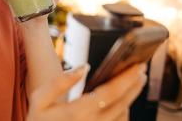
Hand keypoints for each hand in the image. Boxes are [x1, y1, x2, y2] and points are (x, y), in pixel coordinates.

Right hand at [27, 63, 146, 120]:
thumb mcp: (39, 99)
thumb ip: (59, 82)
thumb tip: (83, 67)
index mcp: (77, 113)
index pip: (110, 93)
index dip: (126, 79)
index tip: (137, 66)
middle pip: (123, 104)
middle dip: (135, 85)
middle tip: (142, 69)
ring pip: (123, 115)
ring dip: (131, 97)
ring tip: (135, 81)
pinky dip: (124, 110)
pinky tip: (123, 100)